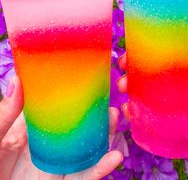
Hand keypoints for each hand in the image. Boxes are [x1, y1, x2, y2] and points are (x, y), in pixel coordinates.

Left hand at [0, 77, 122, 179]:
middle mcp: (48, 147)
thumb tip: (17, 80)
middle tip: (107, 101)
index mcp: (31, 131)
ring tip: (115, 119)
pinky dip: (100, 169)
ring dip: (104, 136)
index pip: (56, 110)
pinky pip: (83, 178)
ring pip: (86, 150)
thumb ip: (5, 114)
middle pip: (77, 130)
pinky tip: (113, 158)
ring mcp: (56, 167)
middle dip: (96, 116)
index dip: (73, 96)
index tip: (88, 81)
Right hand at [117, 29, 187, 170]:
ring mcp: (173, 103)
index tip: (134, 43)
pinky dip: (135, 112)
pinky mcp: (169, 122)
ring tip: (123, 87)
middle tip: (124, 65)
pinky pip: (148, 116)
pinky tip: (128, 110)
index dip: (149, 46)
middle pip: (151, 71)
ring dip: (130, 88)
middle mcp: (180, 83)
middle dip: (133, 67)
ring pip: (146, 92)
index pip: (167, 52)